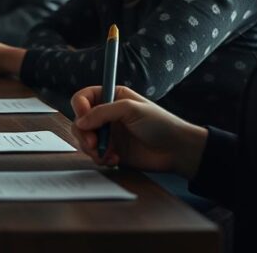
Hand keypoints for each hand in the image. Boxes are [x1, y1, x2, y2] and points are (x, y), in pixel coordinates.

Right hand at [71, 85, 207, 177]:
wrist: (177, 150)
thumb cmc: (160, 124)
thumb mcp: (131, 109)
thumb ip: (103, 112)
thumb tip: (81, 122)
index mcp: (112, 98)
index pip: (83, 98)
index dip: (79, 107)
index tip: (83, 119)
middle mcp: (107, 115)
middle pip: (79, 120)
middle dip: (83, 133)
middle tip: (93, 142)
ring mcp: (108, 134)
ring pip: (83, 139)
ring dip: (90, 148)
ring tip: (105, 153)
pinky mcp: (111, 151)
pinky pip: (94, 154)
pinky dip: (100, 158)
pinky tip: (114, 159)